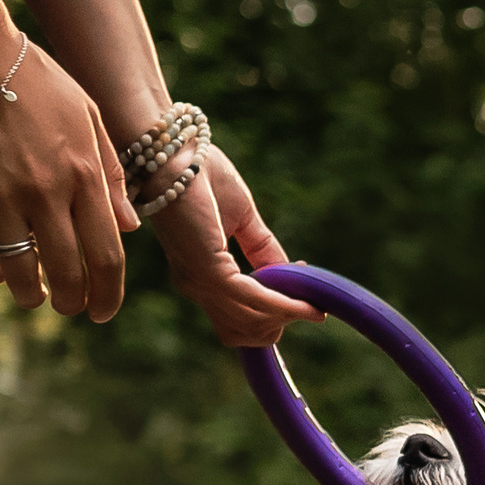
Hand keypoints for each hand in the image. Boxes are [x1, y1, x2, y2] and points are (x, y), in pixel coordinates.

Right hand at [0, 39, 130, 321]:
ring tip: (34, 296)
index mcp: (85, 173)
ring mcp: (4, 199)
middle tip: (70, 307)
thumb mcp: (86, 115)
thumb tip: (128, 228)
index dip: (109, 294)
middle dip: (74, 303)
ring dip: (33, 297)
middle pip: (70, 274)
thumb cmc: (32, 79)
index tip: (103, 310)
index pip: (108, 255)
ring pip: (24, 275)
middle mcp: (49, 192)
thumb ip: (110, 172)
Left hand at [146, 142, 322, 347]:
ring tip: (311, 306)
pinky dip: (282, 305)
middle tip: (308, 306)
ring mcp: (200, 282)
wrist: (173, 151)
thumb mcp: (241, 218)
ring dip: (285, 317)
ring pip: (250, 322)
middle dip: (279, 324)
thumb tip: (290, 274)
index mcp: (200, 275)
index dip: (273, 315)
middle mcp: (196, 286)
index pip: (236, 319)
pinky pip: (253, 299)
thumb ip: (263, 248)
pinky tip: (304, 303)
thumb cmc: (200, 174)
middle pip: (243, 333)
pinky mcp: (209, 272)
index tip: (304, 297)